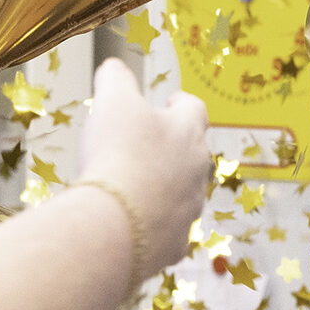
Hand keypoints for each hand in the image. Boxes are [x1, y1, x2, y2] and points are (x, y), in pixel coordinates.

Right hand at [79, 58, 209, 275]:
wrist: (116, 224)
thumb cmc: (116, 156)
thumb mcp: (111, 102)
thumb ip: (115, 78)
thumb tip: (113, 66)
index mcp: (187, 131)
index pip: (194, 109)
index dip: (180, 103)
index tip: (168, 102)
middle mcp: (197, 170)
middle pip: (194, 153)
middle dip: (173, 148)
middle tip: (147, 145)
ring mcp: (190, 210)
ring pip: (185, 194)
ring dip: (165, 188)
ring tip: (136, 187)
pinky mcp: (175, 244)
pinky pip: (169, 232)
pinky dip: (154, 227)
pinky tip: (132, 226)